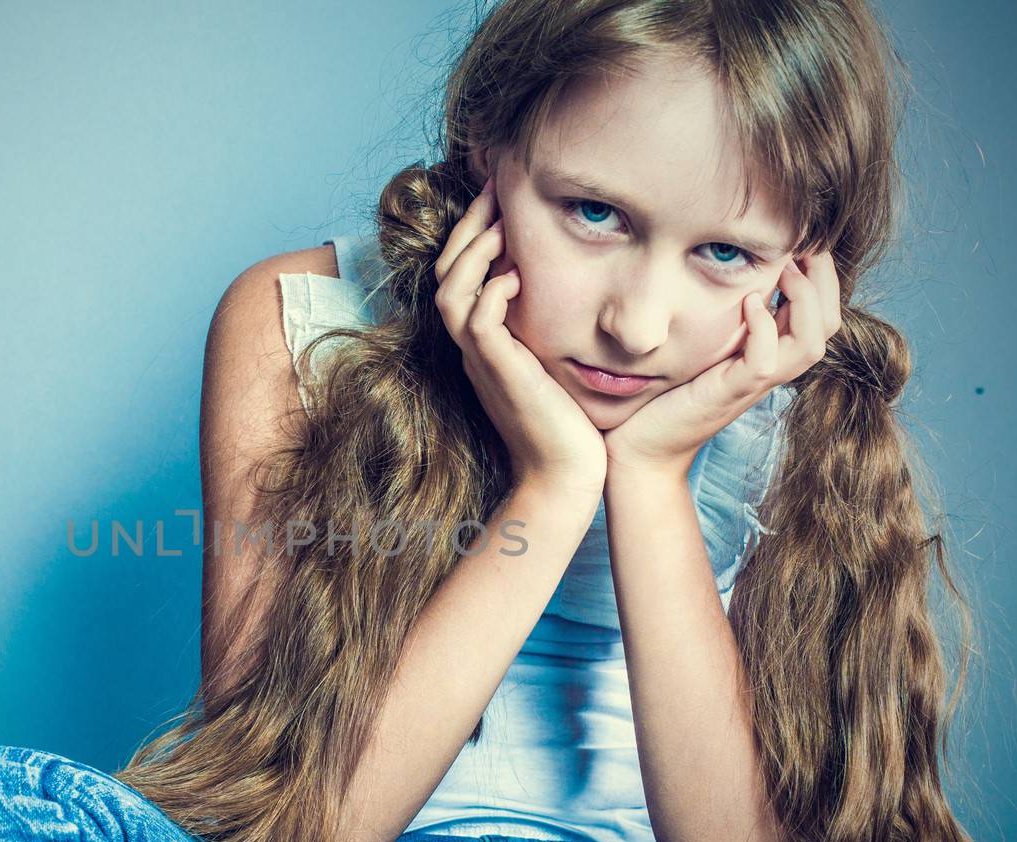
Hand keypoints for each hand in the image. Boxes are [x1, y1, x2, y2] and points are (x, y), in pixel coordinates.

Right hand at [436, 175, 606, 494]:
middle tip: (496, 190)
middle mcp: (475, 347)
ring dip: (476, 253)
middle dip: (469, 226)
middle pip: (447, 272)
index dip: (473, 231)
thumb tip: (560, 284)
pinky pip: (478, 323)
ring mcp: (482, 361)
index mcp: (483, 341)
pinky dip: (492, 293)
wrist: (566, 476)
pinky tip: (516, 278)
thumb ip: (547, 324)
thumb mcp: (555, 360)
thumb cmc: (569, 423)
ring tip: (505, 227)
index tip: (500, 197)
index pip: (460, 273)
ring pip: (452, 292)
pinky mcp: (500, 374)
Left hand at [601, 249, 842, 477]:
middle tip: (806, 246)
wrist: (639, 450)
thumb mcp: (698, 345)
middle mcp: (769, 369)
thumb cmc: (662, 396)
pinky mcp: (729, 394)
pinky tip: (748, 302)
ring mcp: (752, 384)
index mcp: (768, 354)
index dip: (823, 277)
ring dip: (805, 300)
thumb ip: (719, 316)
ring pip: (810, 343)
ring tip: (785, 269)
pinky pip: (765, 361)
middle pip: (829, 325)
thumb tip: (722, 270)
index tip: (805, 241)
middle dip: (825, 280)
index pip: (821, 314)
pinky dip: (765, 328)